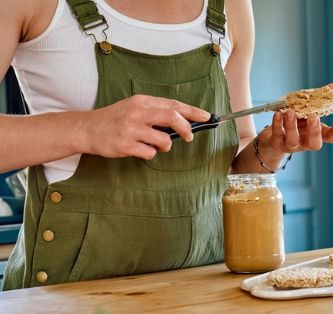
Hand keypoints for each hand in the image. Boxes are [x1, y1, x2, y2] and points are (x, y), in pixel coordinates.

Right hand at [82, 94, 209, 159]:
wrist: (86, 129)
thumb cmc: (115, 119)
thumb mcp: (134, 108)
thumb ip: (155, 112)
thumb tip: (183, 122)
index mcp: (142, 102)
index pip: (173, 104)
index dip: (192, 111)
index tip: (206, 117)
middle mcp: (137, 113)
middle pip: (172, 117)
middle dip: (186, 127)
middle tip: (190, 136)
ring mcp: (131, 129)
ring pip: (163, 140)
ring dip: (165, 145)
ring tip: (155, 145)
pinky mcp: (125, 145)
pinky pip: (149, 153)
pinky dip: (150, 154)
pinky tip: (140, 150)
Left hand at [258, 83, 332, 162]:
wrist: (273, 138)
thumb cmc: (295, 122)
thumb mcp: (307, 110)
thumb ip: (320, 99)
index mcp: (316, 134)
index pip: (330, 137)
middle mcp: (305, 142)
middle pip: (314, 143)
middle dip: (314, 130)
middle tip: (313, 116)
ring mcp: (291, 145)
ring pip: (293, 140)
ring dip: (292, 126)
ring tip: (290, 112)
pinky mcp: (277, 143)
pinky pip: (277, 135)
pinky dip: (277, 124)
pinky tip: (278, 113)